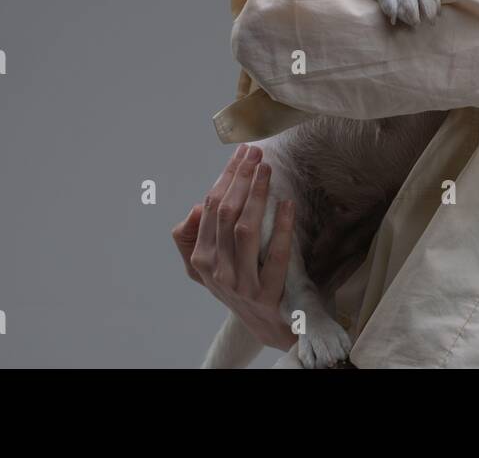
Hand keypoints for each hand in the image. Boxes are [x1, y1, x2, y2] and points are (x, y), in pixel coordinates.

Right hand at [173, 144, 298, 351]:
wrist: (267, 325)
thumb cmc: (239, 284)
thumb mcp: (207, 267)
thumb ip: (191, 238)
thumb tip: (196, 207)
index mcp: (201, 260)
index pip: (210, 209)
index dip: (225, 177)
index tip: (241, 153)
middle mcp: (218, 272)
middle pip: (226, 215)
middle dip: (240, 178)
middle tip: (255, 153)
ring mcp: (242, 284)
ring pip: (245, 232)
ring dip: (256, 195)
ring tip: (267, 170)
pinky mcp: (267, 295)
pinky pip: (274, 257)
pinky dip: (280, 228)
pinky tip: (287, 204)